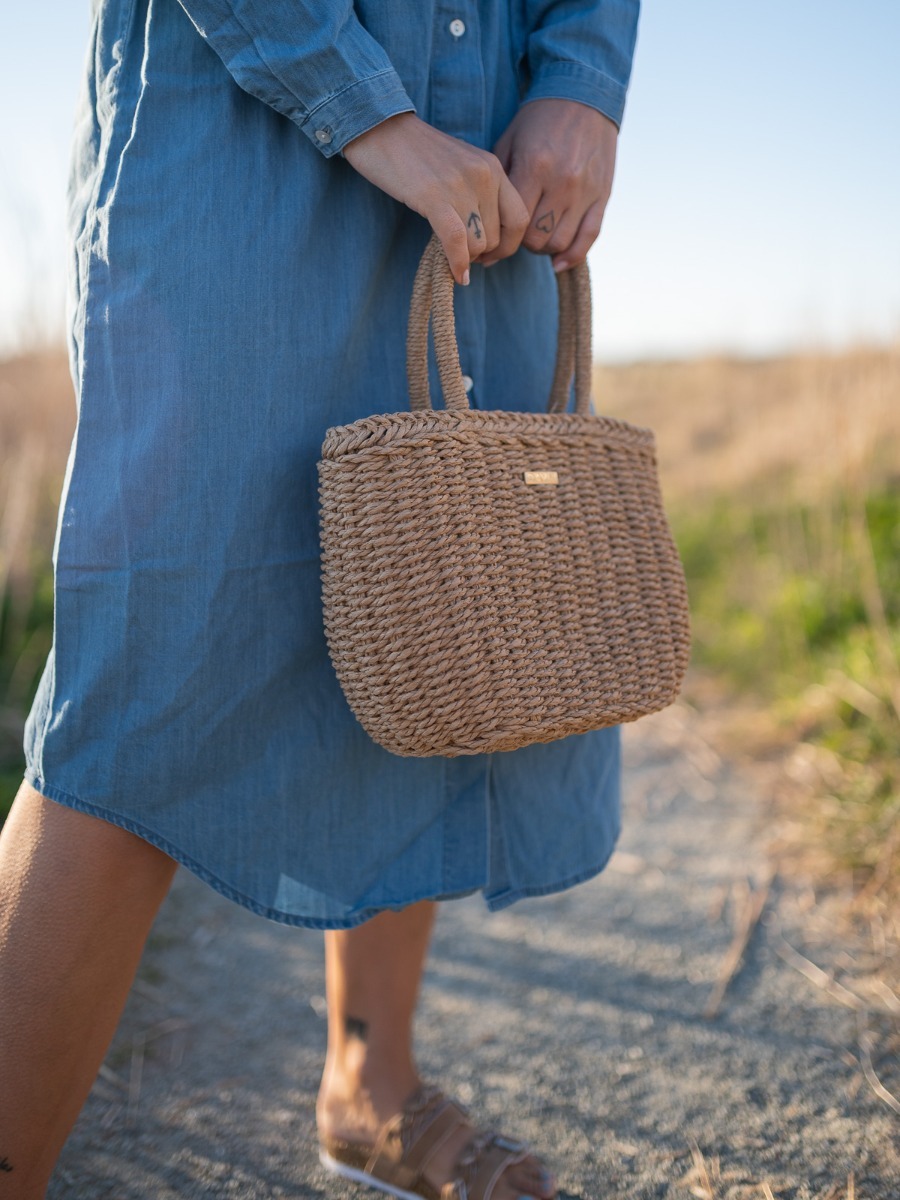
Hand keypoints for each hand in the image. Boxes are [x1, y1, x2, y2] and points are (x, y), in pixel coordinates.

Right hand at [343, 112, 529, 285]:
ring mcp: (460, 185)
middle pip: (497, 237)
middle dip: (482, 254)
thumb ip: (477, 194)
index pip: (520, 219)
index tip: (489, 255)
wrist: (379, 127)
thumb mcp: (459, 167)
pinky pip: (456, 242)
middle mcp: (484, 175)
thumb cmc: (415, 154)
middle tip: (464, 257)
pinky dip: (457, 264)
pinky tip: (455, 275)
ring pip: (478, 244)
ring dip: (465, 258)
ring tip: (451, 256)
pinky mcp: (434, 197)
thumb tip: (485, 238)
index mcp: (493, 167)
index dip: (508, 245)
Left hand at [484, 98, 618, 270]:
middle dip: (519, 245)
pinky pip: (589, 237)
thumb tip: (479, 226)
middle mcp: (563, 182)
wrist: (583, 96)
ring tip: (533, 239)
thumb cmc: (537, 121)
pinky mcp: (603, 195)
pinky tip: (557, 263)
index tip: (489, 246)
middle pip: (535, 238)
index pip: (513, 224)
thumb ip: (498, 184)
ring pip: (560, 242)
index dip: (498, 242)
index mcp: (535, 166)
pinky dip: (572, 256)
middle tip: (511, 239)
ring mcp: (586, 191)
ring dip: (542, 248)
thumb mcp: (509, 143)